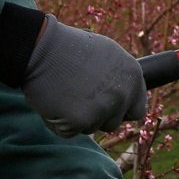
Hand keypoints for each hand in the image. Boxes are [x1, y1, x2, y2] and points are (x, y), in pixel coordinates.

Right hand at [22, 15, 147, 134]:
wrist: (41, 47)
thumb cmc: (68, 47)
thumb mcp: (106, 53)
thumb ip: (119, 77)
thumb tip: (126, 93)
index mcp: (133, 76)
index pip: (137, 110)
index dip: (120, 111)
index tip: (106, 107)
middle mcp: (123, 94)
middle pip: (113, 123)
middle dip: (96, 116)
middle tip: (77, 96)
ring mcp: (103, 109)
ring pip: (91, 128)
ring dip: (77, 118)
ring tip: (64, 93)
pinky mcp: (81, 121)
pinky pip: (69, 131)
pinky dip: (58, 122)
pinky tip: (53, 100)